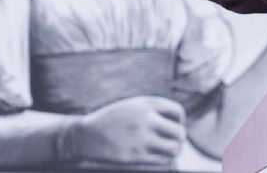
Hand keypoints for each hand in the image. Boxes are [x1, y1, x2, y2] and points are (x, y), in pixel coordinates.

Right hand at [58, 96, 186, 165]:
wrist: (87, 136)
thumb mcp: (132, 105)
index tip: (173, 125)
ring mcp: (142, 139)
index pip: (177, 112)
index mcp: (146, 104)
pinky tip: (157, 157)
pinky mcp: (136, 156)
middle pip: (180, 132)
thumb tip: (179, 121)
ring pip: (174, 148)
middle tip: (172, 140)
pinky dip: (164, 160)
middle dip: (179, 138)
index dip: (179, 120)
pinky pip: (163, 161)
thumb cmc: (112, 120)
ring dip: (174, 150)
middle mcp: (146, 120)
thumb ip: (153, 109)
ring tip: (167, 150)